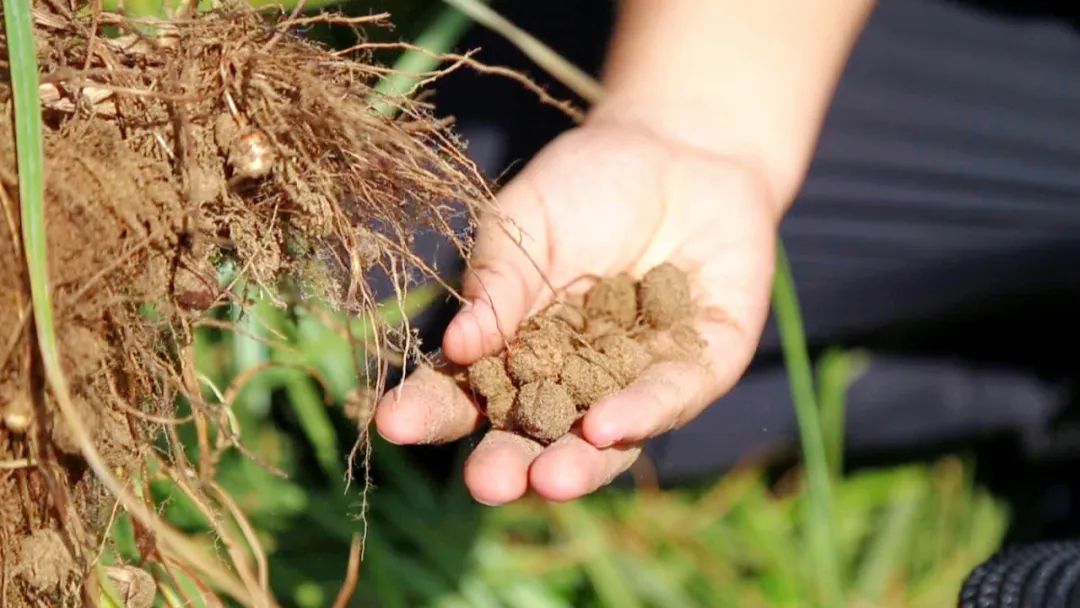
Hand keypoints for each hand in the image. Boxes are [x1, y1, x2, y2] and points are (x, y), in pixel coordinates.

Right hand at [375, 118, 779, 503]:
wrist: (677, 146)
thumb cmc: (586, 184)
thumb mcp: (526, 220)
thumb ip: (499, 281)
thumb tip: (456, 347)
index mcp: (514, 349)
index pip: (465, 391)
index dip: (430, 409)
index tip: (392, 424)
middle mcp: (570, 379)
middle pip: (532, 434)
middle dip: (509, 463)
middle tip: (487, 483)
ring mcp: (632, 380)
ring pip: (601, 440)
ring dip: (576, 464)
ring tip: (548, 480)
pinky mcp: (699, 367)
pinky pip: (669, 397)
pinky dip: (640, 412)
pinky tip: (606, 426)